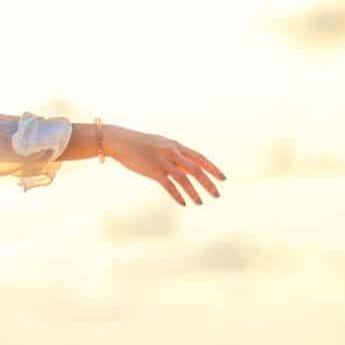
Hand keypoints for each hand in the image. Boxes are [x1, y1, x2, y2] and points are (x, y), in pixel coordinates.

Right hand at [106, 127, 226, 206]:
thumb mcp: (161, 145)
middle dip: (208, 183)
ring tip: (200, 203)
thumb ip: (174, 154)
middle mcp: (173, 153)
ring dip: (194, 192)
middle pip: (196, 169)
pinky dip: (178, 195)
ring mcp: (163, 161)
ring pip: (184, 179)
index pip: (200, 158)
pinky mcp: (153, 170)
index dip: (213, 168)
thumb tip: (185, 165)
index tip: (223, 178)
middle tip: (217, 195)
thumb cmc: (140, 144)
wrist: (121, 141)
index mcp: (176, 146)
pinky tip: (184, 203)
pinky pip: (169, 186)